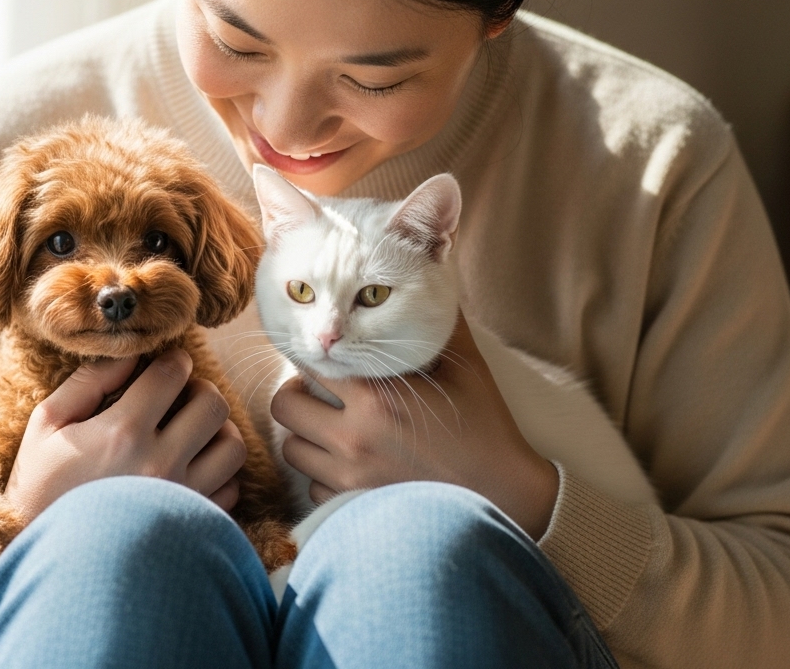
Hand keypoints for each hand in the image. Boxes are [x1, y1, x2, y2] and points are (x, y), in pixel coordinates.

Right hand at [4, 348, 247, 522]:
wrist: (48, 560)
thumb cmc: (40, 489)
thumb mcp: (46, 426)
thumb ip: (87, 383)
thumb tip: (129, 355)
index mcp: (122, 431)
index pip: (174, 373)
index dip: (172, 361)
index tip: (165, 367)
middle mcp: (159, 462)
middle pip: (213, 404)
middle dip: (198, 390)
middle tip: (179, 397)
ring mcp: (181, 496)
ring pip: (232, 445)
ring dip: (216, 431)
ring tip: (191, 432)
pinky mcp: (192, 525)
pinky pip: (231, 488)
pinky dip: (219, 474)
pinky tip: (190, 470)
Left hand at [272, 312, 558, 537]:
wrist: (504, 498)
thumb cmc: (485, 431)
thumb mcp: (466, 370)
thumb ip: (440, 327)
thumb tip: (435, 282)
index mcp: (377, 398)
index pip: (312, 364)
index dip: (314, 355)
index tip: (322, 356)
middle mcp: (353, 438)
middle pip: (286, 406)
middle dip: (297, 395)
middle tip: (318, 393)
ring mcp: (349, 477)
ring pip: (292, 449)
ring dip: (305, 436)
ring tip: (329, 428)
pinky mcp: (353, 508)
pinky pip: (311, 488)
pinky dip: (321, 476)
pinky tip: (346, 465)